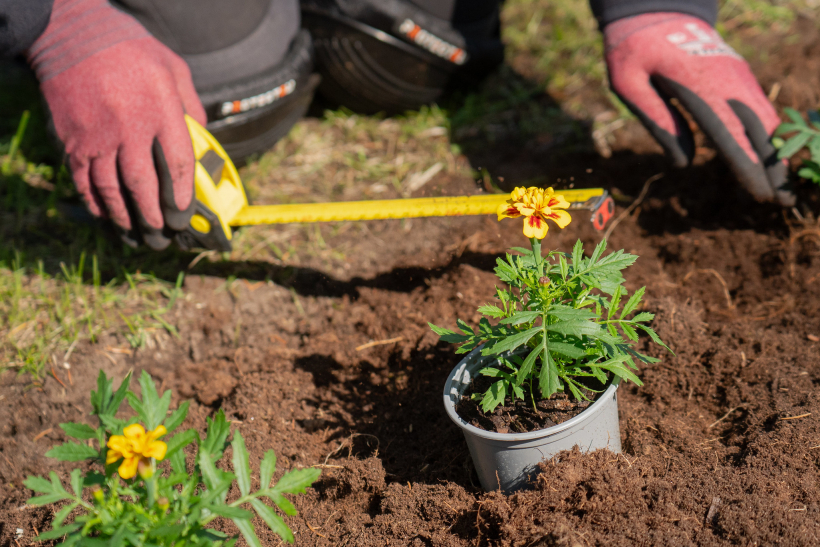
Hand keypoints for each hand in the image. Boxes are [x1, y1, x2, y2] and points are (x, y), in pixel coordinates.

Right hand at [27, 0, 206, 248]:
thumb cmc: (130, 48)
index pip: (178, 163)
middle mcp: (129, 127)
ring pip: (111, 188)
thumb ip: (191, 104)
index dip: (183, 194)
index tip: (185, 212)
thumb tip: (202, 135)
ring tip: (137, 232)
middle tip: (162, 234)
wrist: (73, 33)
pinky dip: (94, 201)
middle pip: (143, 184)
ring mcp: (98, 136)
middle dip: (154, 215)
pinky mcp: (73, 139)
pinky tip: (105, 214)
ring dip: (125, 215)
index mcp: (161, 109)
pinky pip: (84, 179)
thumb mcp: (173, 68)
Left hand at [604, 13, 790, 204]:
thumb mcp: (628, 83)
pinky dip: (772, 134)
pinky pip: (762, 107)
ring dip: (777, 152)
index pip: (729, 134)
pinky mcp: (738, 75)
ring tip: (783, 186)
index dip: (747, 166)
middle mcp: (726, 80)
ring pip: (767, 118)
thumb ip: (656, 120)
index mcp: (698, 84)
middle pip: (758, 130)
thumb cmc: (634, 50)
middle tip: (783, 202)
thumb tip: (684, 163)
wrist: (655, 11)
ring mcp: (737, 75)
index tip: (761, 194)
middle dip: (773, 167)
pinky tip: (774, 156)